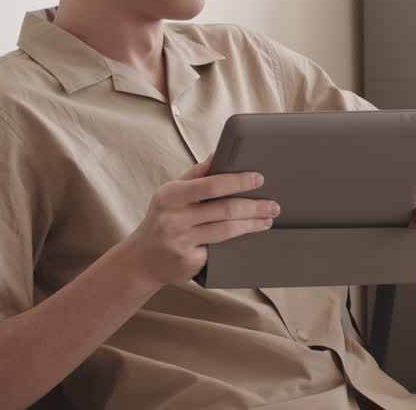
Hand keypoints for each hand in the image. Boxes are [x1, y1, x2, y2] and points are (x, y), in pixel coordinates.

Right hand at [121, 155, 280, 287]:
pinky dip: (237, 242)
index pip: (210, 185)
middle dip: (254, 207)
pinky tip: (250, 235)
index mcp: (170, 195)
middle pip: (224, 210)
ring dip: (252, 224)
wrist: (142, 259)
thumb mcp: (172, 193)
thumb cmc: (163, 219)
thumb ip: (196, 175)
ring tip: (267, 219)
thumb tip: (218, 153)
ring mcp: (180, 242)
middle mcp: (173, 218)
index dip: (237, 181)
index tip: (259, 178)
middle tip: (273, 205)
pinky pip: (220, 249)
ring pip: (226, 231)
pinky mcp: (188, 261)